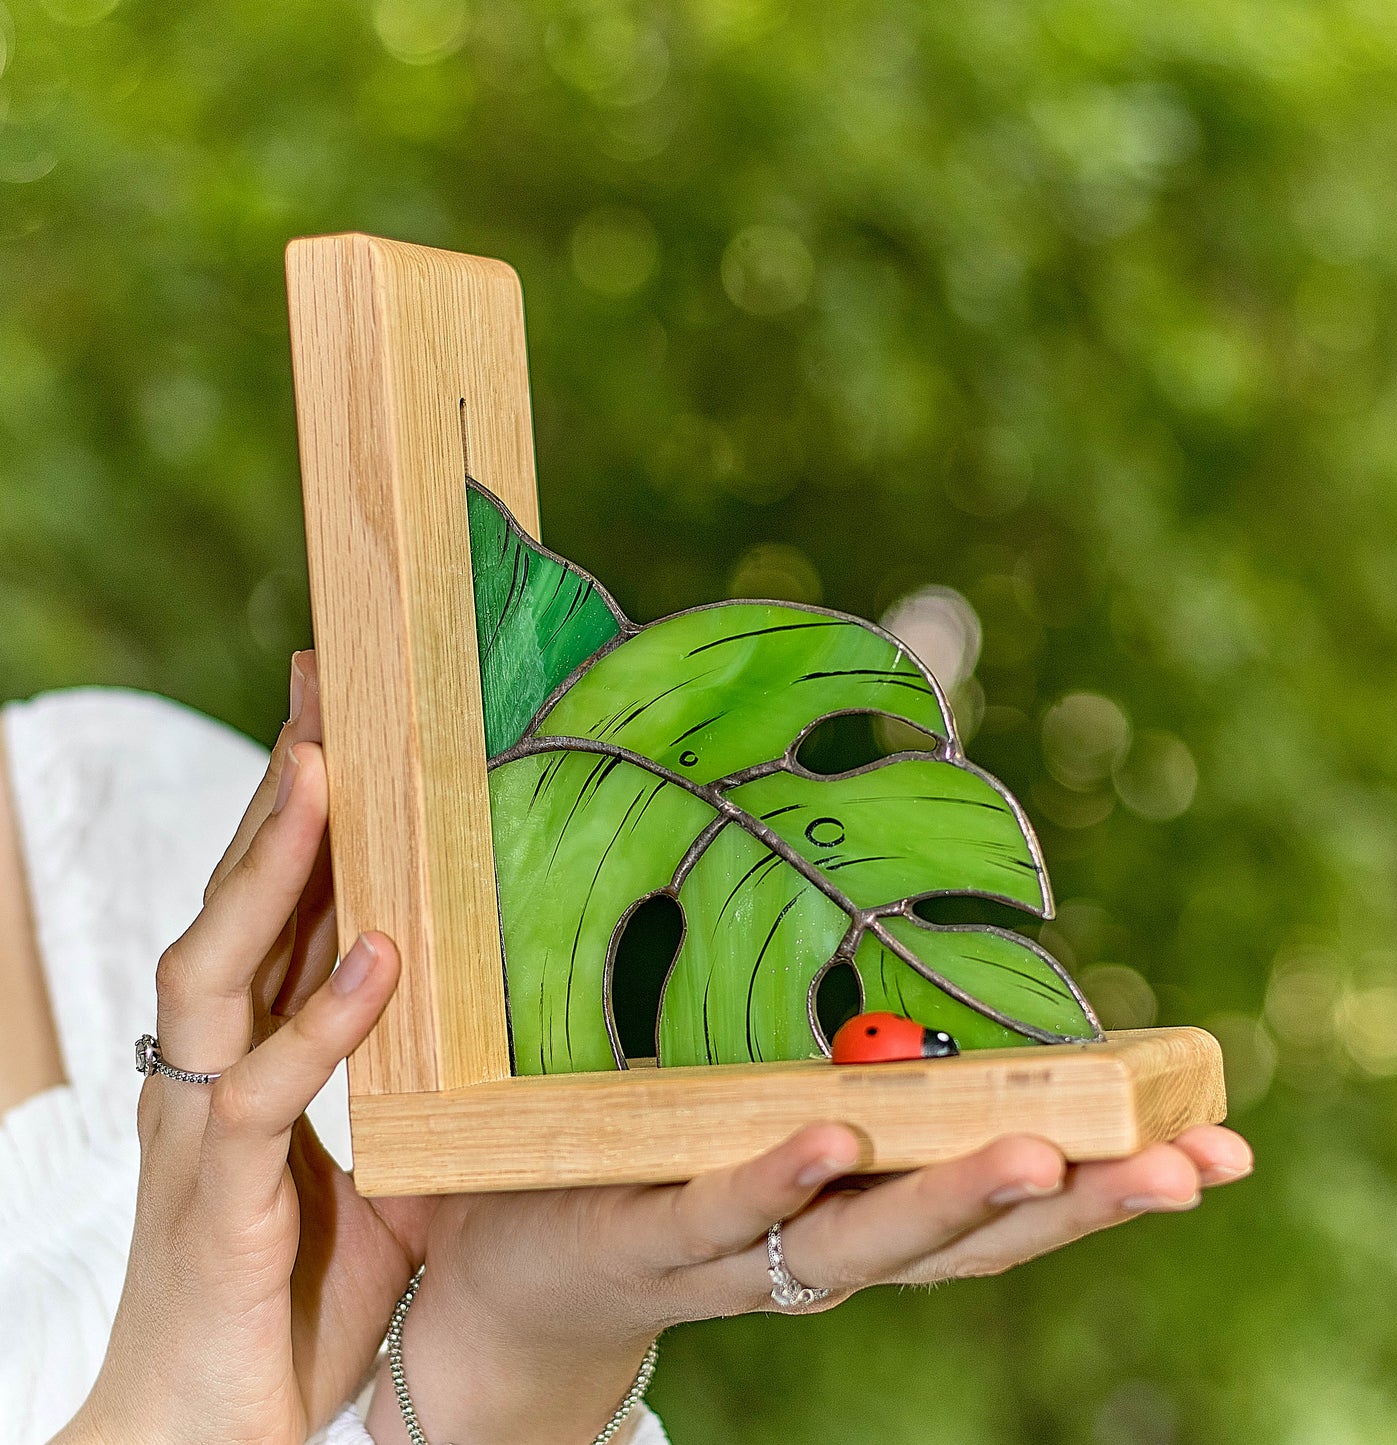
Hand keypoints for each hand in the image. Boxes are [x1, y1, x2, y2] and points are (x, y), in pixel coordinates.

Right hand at [55, 654, 431, 1444]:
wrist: (210, 1430)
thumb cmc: (292, 1292)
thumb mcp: (384, 1165)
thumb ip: (416, 1087)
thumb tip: (487, 1022)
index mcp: (254, 1050)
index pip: (275, 903)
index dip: (306, 809)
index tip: (343, 716)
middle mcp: (212, 1066)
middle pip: (238, 899)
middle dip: (280, 792)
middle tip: (323, 687)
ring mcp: (201, 1125)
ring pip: (218, 965)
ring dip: (273, 867)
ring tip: (325, 772)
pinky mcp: (214, 1197)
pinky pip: (258, 1091)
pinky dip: (317, 1020)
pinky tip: (375, 958)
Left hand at [370, 1118, 1249, 1444]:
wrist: (525, 1278)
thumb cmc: (667, 1190)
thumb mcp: (774, 1139)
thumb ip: (853, 1098)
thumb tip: (934, 1025)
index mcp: (864, 1220)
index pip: (1001, 1212)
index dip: (1109, 1189)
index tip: (1218, 1147)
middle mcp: (823, 1255)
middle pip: (963, 1242)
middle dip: (1080, 1209)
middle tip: (1188, 1168)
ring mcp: (744, 1254)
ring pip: (860, 1239)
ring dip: (953, 1201)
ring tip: (1044, 1153)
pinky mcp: (652, 1232)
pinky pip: (721, 1209)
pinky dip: (781, 1180)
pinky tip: (833, 1134)